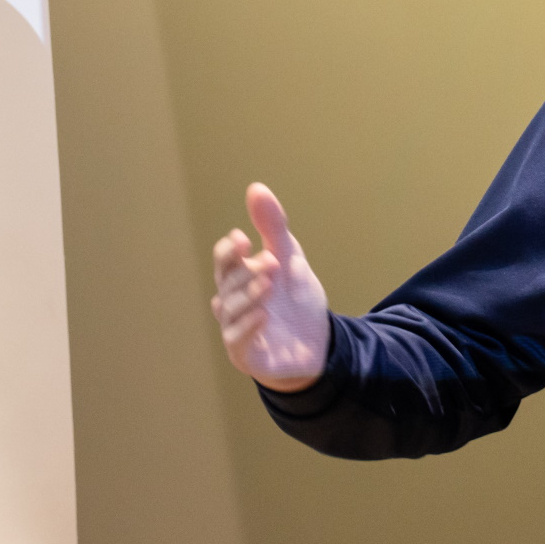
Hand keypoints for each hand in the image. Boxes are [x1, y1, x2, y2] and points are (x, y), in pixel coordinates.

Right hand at [211, 183, 330, 392]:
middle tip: (269, 261)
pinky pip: (238, 341)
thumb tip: (256, 188)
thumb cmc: (296, 301)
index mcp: (239, 280)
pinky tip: (263, 315)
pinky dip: (248, 327)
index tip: (242, 239)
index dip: (228, 252)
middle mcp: (232, 304)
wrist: (319, 343)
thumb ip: (273, 228)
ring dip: (249, 295)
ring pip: (231, 311)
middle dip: (246, 272)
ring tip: (269, 284)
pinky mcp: (247, 355)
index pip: (224, 263)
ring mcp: (236, 330)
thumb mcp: (289, 259)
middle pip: (227, 284)